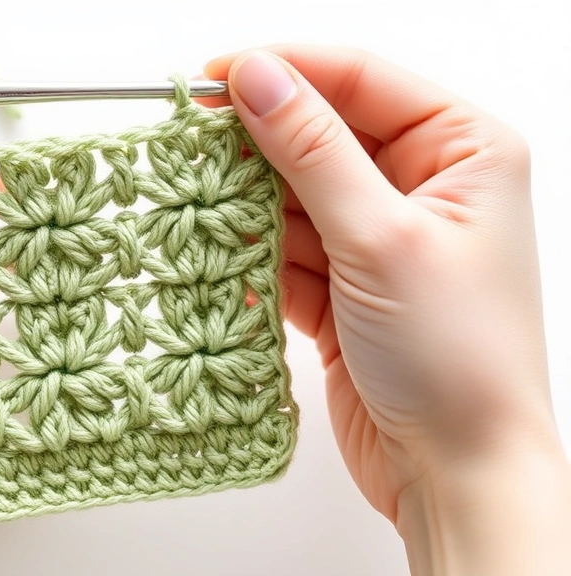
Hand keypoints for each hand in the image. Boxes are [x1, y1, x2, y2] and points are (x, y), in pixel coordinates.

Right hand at [204, 47, 569, 572]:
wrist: (456, 473)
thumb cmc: (459, 360)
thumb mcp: (382, 238)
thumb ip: (313, 151)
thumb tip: (259, 78)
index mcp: (462, 151)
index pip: (360, 80)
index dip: (285, 70)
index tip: (213, 77)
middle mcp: (423, 187)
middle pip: (319, 135)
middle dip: (254, 144)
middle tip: (188, 146)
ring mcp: (377, 239)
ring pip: (291, 196)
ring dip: (243, 206)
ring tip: (192, 209)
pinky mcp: (341, 286)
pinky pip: (282, 250)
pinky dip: (248, 255)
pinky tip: (215, 257)